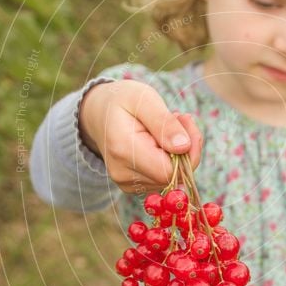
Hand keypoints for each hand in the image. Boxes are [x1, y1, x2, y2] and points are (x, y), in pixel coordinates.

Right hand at [78, 80, 202, 193]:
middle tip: (179, 119)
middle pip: (173, 176)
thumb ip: (164, 122)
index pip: (169, 170)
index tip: (185, 121)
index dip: (188, 151)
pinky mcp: (133, 186)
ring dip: (179, 154)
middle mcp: (123, 173)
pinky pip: (163, 180)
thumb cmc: (123, 100)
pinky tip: (161, 141)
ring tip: (166, 127)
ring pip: (171, 179)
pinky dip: (169, 161)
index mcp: (123, 150)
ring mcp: (127, 183)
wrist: (98, 112)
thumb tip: (183, 147)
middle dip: (186, 149)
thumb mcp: (144, 98)